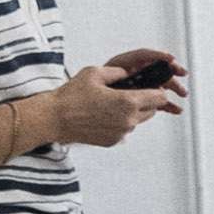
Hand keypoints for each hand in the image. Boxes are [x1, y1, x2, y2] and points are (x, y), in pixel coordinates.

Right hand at [45, 53, 183, 148]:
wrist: (54, 118)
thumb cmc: (71, 97)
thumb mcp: (95, 73)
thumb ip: (118, 72)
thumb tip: (128, 73)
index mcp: (127, 102)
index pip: (159, 98)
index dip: (157, 90)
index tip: (151, 87)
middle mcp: (128, 120)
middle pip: (152, 111)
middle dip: (146, 101)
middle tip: (129, 94)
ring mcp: (121, 133)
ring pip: (138, 121)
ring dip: (132, 113)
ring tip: (112, 104)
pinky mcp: (113, 141)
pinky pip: (124, 130)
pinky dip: (120, 123)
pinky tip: (104, 115)